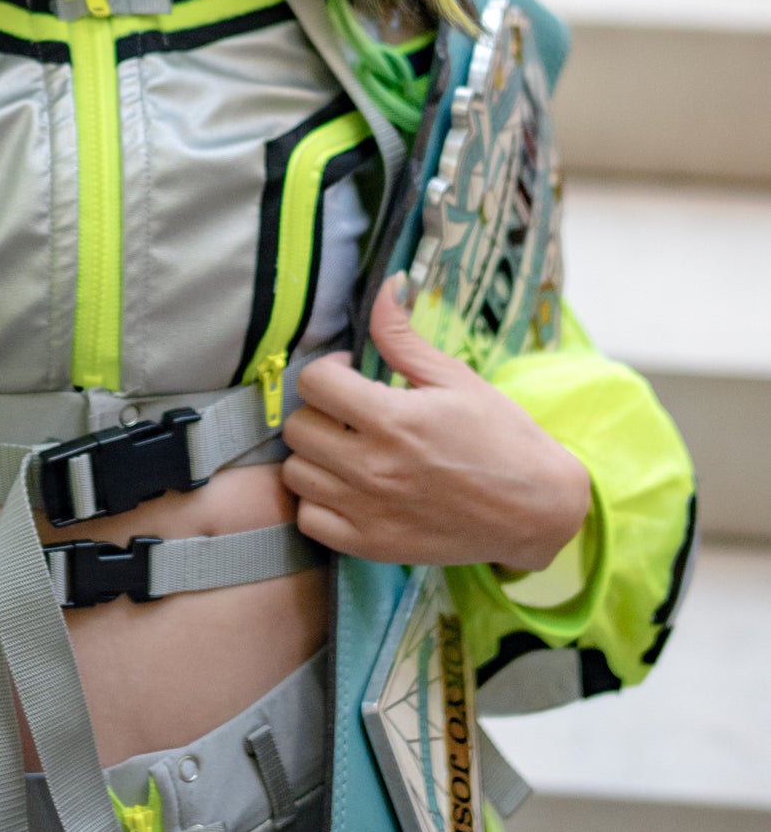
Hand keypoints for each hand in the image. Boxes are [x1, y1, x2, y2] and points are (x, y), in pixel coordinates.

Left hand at [282, 279, 592, 572]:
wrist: (535, 509)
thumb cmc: (500, 437)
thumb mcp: (455, 377)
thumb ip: (405, 336)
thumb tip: (386, 285)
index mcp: (393, 419)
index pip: (314, 382)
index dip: (329, 369)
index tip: (352, 374)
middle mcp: (372, 468)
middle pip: (297, 427)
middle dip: (318, 410)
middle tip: (348, 412)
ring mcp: (368, 511)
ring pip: (295, 473)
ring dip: (315, 455)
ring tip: (346, 448)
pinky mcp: (370, 546)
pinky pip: (309, 519)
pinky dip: (318, 501)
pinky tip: (346, 486)